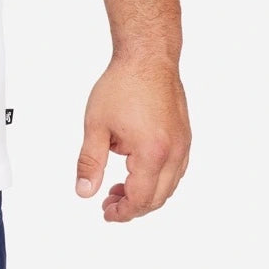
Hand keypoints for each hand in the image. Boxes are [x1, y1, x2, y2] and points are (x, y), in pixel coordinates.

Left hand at [75, 54, 190, 220]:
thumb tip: (84, 192)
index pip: (140, 199)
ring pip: (169, 186)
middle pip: (157, 198)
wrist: (148, 56)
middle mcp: (174, 153)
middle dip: (133, 205)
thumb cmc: (122, 84)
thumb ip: (90, 162)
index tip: (106, 211)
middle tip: (108, 201)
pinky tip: (137, 169)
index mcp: (152, 153)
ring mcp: (183, 145)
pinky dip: (158, 178)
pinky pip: (175, 170)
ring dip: (146, 193)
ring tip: (119, 186)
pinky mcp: (185, 137)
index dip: (122, 211)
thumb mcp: (96, 124)